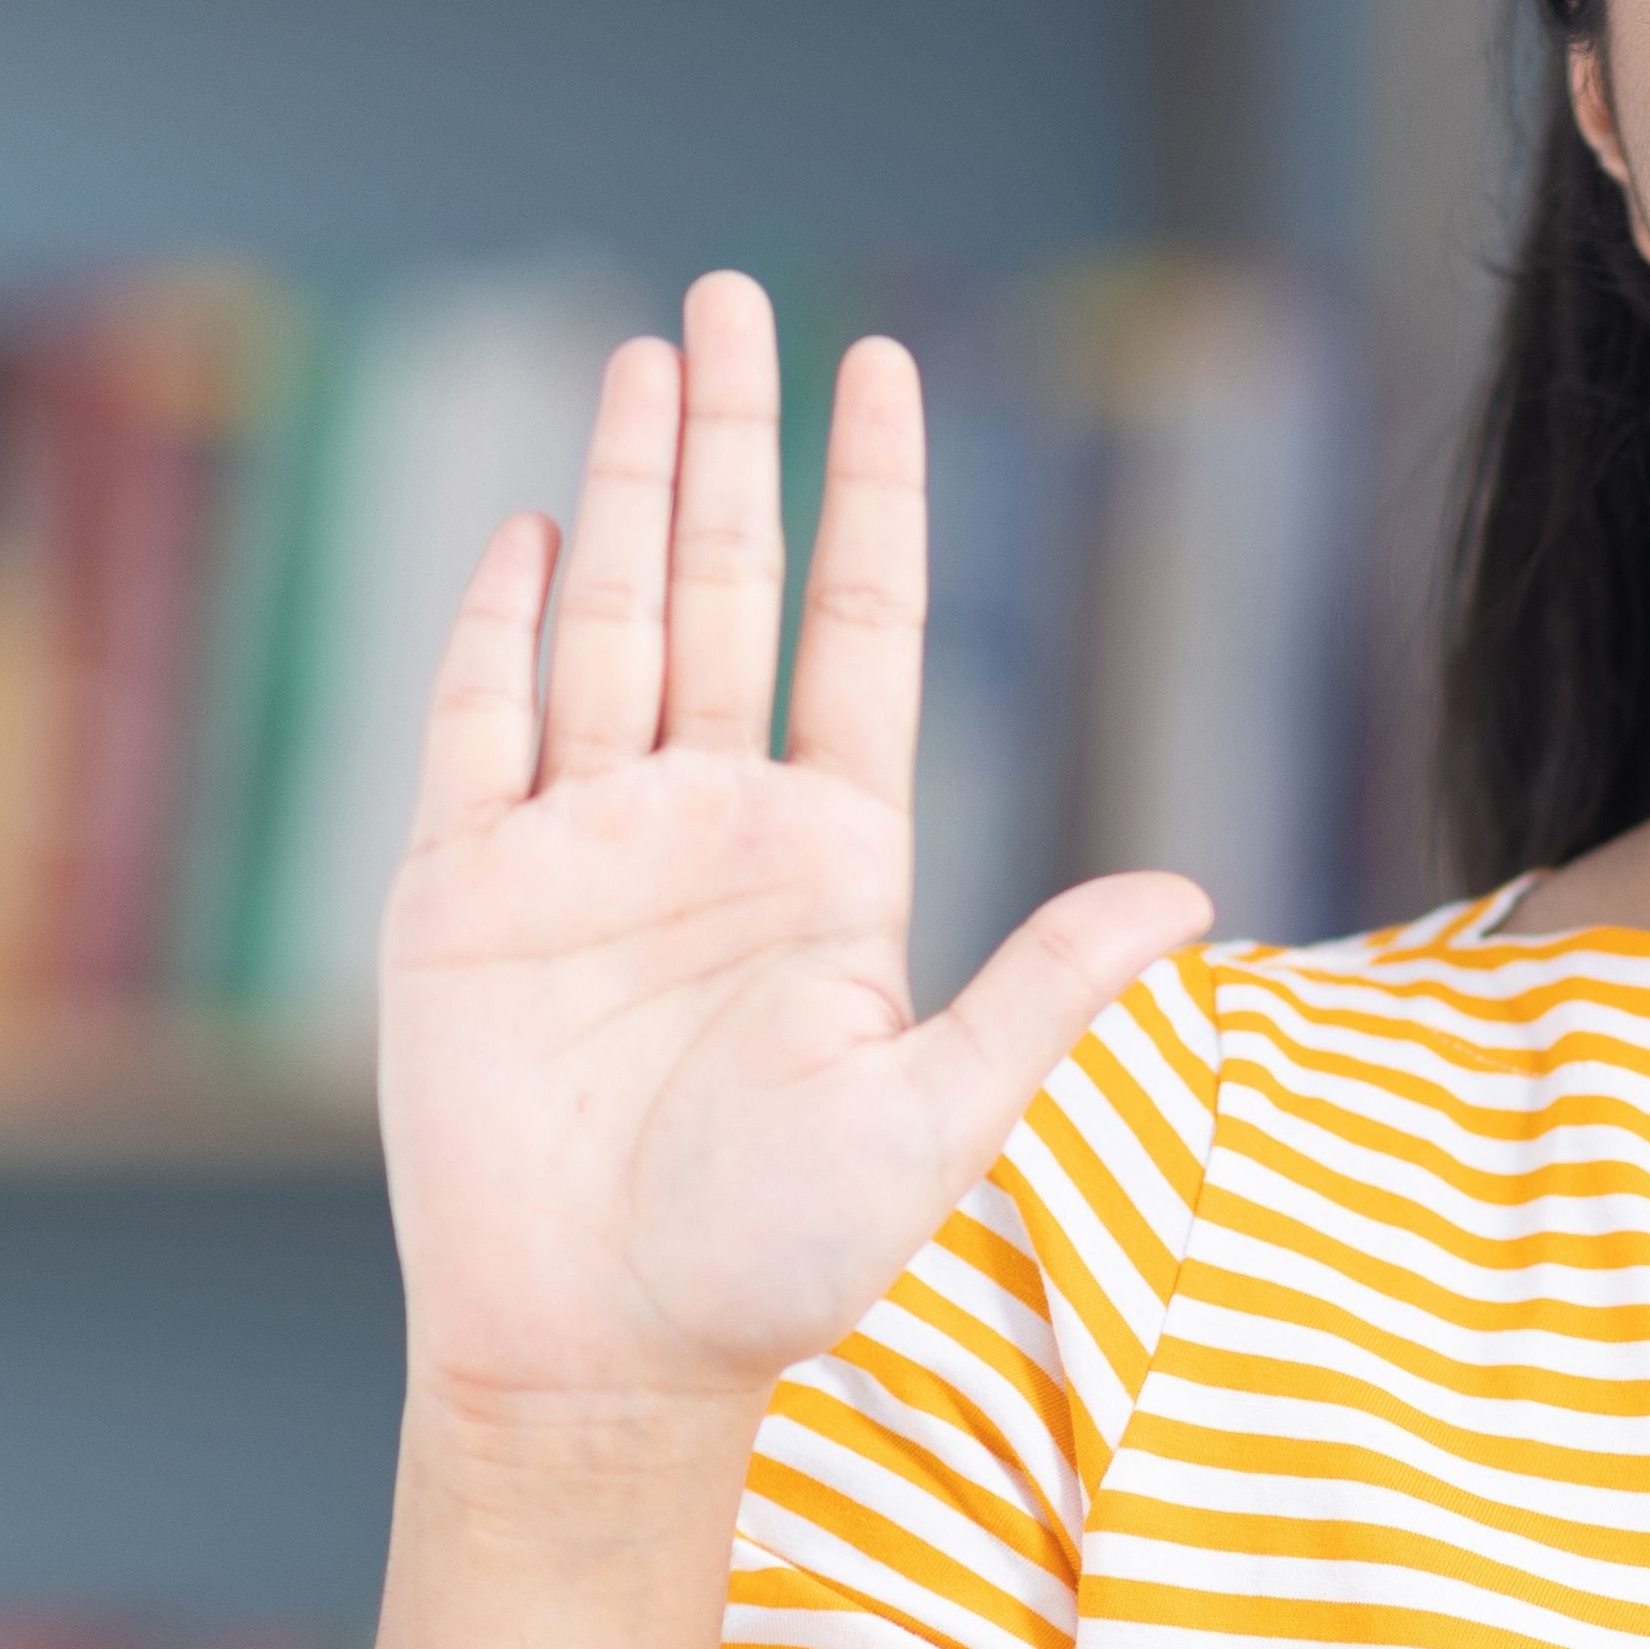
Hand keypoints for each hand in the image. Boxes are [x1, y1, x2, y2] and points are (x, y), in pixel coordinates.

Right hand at [376, 275, 1208, 1428]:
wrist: (604, 1355)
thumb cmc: (779, 1259)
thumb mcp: (937, 1118)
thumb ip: (1041, 993)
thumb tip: (1185, 894)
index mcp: (831, 856)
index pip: (860, 627)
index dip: (872, 494)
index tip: (887, 366)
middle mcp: (707, 823)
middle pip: (727, 584)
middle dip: (732, 439)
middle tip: (734, 293)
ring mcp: (581, 846)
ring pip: (608, 620)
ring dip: (627, 488)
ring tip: (644, 354)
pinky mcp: (463, 893)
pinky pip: (480, 725)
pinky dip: (501, 624)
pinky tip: (533, 530)